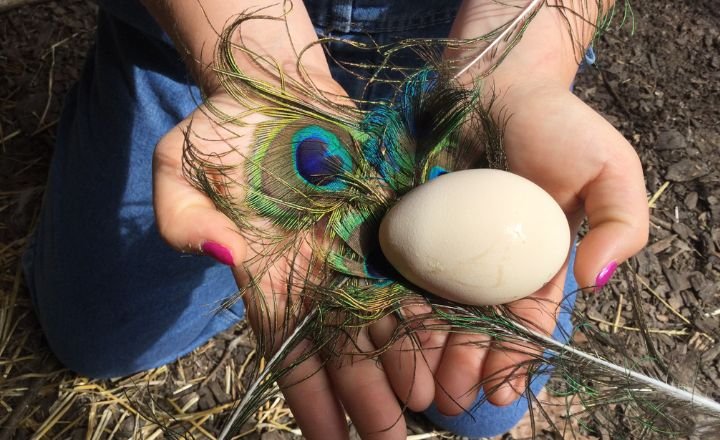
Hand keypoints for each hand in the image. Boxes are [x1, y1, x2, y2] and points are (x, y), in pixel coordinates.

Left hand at [369, 82, 648, 416]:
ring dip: (427, 349)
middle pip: (474, 325)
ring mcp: (446, 245)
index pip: (526, 322)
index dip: (515, 358)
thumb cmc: (556, 123)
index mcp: (535, 261)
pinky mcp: (409, 224)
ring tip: (418, 384)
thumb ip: (621, 224)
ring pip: (435, 309)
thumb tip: (596, 280)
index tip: (499, 389)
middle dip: (464, 364)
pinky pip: (401, 271)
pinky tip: (389, 336)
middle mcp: (488, 262)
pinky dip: (395, 305)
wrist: (497, 78)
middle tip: (450, 396)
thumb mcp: (611, 169)